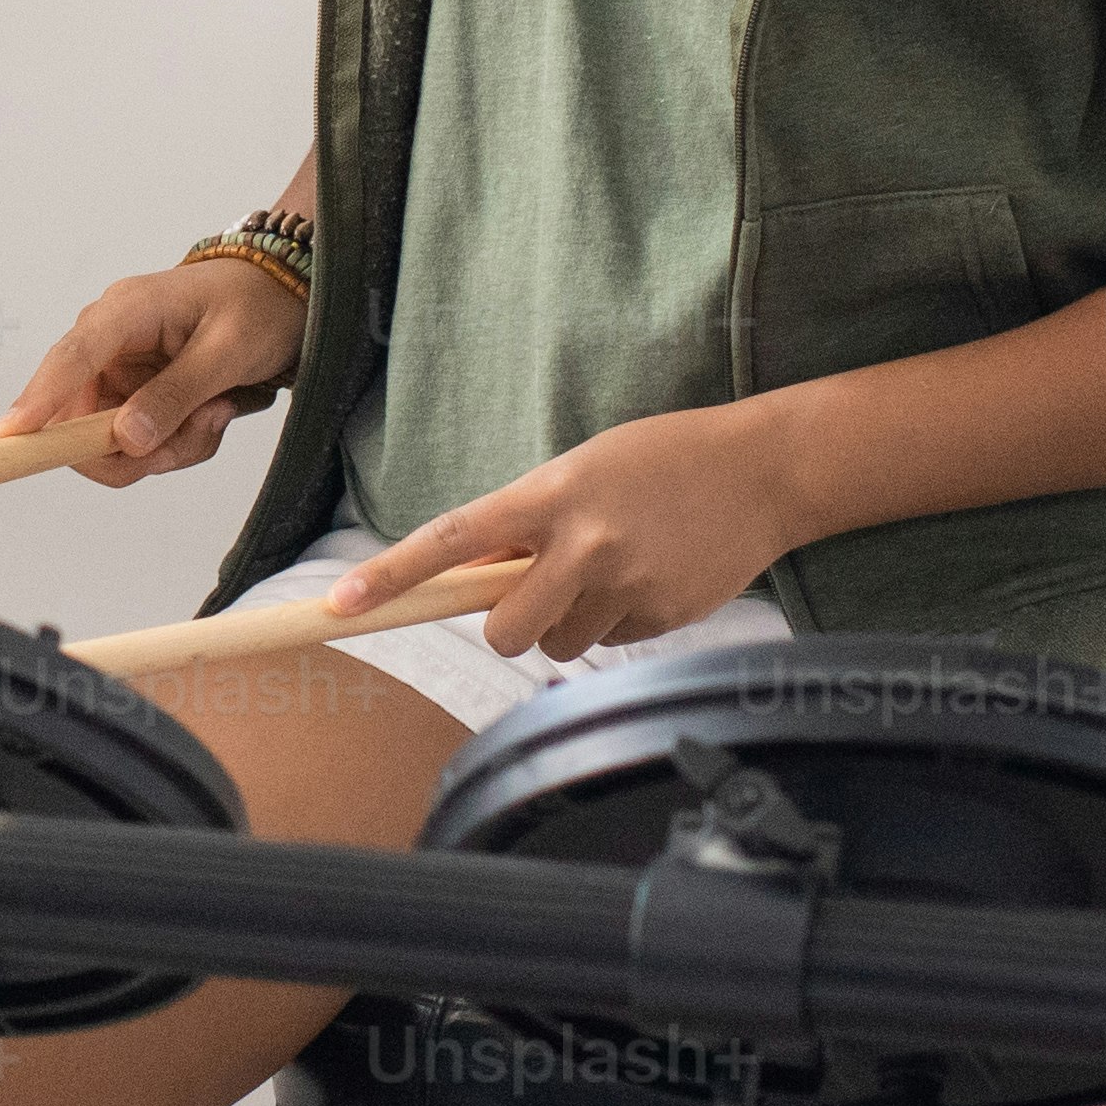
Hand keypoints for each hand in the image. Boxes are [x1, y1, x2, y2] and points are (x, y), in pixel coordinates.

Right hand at [3, 250, 306, 483]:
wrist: (286, 296)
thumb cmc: (258, 305)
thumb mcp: (228, 350)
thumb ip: (176, 395)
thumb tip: (124, 439)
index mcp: (124, 311)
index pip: (70, 359)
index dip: (37, 401)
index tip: (11, 438)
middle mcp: (109, 344)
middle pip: (81, 421)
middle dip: (139, 447)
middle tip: (200, 431)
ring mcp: (119, 375)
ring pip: (114, 445)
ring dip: (171, 446)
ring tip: (219, 410)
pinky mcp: (134, 398)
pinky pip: (140, 446)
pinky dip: (180, 444)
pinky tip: (213, 412)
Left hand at [338, 405, 808, 658]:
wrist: (764, 471)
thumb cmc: (662, 460)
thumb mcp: (583, 470)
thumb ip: (529, 521)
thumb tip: (475, 577)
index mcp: (552, 495)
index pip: (453, 542)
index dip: (393, 577)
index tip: (341, 605)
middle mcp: (584, 544)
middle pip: (503, 630)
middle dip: (505, 624)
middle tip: (531, 592)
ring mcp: (626, 586)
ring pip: (557, 645)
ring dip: (567, 622)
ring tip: (609, 570)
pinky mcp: (663, 617)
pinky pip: (611, 642)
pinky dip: (618, 620)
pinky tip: (650, 575)